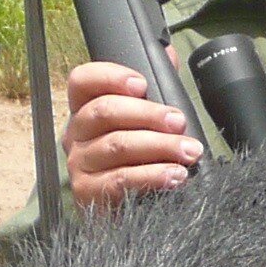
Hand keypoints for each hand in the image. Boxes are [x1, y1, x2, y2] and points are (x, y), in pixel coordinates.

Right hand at [57, 60, 201, 207]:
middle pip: (104, 111)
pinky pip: (121, 179)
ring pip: (117, 145)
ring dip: (159, 146)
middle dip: (148, 114)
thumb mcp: (144, 121)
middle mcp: (77, 134)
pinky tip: (174, 176)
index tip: (141, 84)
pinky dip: (152, 176)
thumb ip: (156, 87)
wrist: (126, 212)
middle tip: (179, 121)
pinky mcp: (89, 193)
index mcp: (86, 109)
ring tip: (188, 151)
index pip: (82, 81)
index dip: (109, 76)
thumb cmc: (135, 159)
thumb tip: (168, 54)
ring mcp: (80, 164)